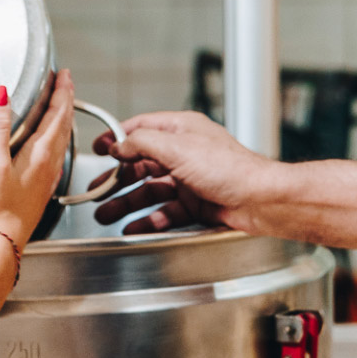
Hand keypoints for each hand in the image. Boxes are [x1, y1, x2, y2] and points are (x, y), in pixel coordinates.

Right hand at [0, 70, 75, 248]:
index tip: (65, 74)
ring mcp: (44, 179)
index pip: (57, 114)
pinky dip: (55, 142)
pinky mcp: (38, 192)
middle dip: (66, 102)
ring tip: (61, 109)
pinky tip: (49, 150)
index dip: (62, 92)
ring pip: (61, 142)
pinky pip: (53, 158)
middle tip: (67, 84)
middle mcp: (48, 165)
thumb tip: (0, 93)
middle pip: (63, 126)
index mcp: (40, 154)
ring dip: (62, 121)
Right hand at [89, 110, 279, 233]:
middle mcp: (184, 153)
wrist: (260, 201)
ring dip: (126, 203)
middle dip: (117, 179)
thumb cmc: (231, 169)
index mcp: (181, 130)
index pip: (141, 129)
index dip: (117, 139)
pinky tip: (132, 227)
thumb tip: (119, 144)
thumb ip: (143, 143)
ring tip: (105, 214)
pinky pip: (165, 212)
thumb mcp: (178, 147)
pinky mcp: (195, 204)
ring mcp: (190, 180)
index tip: (98, 149)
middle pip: (141, 165)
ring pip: (150, 191)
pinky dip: (148, 219)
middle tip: (96, 191)